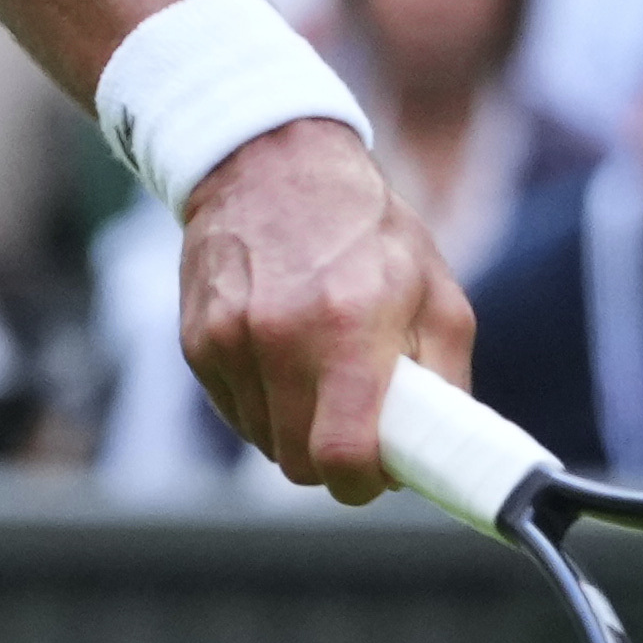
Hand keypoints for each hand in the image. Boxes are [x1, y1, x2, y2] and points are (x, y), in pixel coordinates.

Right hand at [177, 118, 464, 499]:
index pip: (342, 456)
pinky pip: (234, 411)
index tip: (380, 470)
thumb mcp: (433, 287)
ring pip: (264, 442)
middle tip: (357, 424)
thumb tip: (439, 449)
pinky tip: (283, 355)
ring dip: (296, 429)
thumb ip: (445, 376)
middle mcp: (280, 337)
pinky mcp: (197, 341)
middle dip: (333, 458)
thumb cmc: (365, 226)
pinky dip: (263, 402)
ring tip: (319, 374)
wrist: (269, 161)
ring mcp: (230, 340)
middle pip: (299, 464)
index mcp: (348, 326)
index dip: (364, 482)